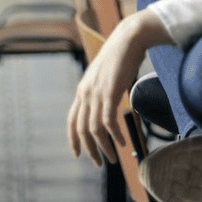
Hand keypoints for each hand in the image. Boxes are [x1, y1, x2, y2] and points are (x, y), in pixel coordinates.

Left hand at [67, 10, 170, 166]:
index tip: (77, 154)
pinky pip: (109, 122)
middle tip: (99, 163)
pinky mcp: (110, 92)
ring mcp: (96, 93)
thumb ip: (102, 89)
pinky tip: (122, 142)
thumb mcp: (106, 75)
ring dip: (103, 147)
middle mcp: (85, 93)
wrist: (129, 38)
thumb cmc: (121, 55)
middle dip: (89, 149)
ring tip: (113, 158)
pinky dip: (115, 136)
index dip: (73, 139)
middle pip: (82, 129)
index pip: (72, 120)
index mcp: (82, 89)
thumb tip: (107, 102)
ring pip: (94, 129)